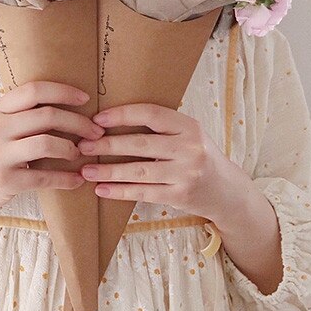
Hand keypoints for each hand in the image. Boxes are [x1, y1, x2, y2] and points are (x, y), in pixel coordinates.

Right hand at [0, 81, 103, 216]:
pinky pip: (44, 177)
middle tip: (95, 131)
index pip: (34, 90)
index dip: (63, 91)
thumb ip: (22, 114)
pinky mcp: (5, 181)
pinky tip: (77, 180)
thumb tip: (67, 104)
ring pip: (47, 143)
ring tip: (81, 153)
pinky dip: (65, 179)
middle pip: (46, 116)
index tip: (85, 98)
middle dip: (78, 122)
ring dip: (71, 148)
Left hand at [76, 103, 257, 223]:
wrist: (227, 190)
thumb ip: (160, 126)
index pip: (150, 114)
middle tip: (83, 145)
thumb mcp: (188, 133)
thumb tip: (111, 118)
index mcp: (189, 126)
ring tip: (86, 169)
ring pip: (139, 171)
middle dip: (107, 144)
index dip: (122, 115)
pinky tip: (101, 189)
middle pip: (140, 144)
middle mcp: (189, 148)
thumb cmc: (198, 155)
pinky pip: (143, 193)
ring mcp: (185, 174)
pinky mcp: (180, 196)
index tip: (97, 119)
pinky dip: (120, 191)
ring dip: (108, 170)